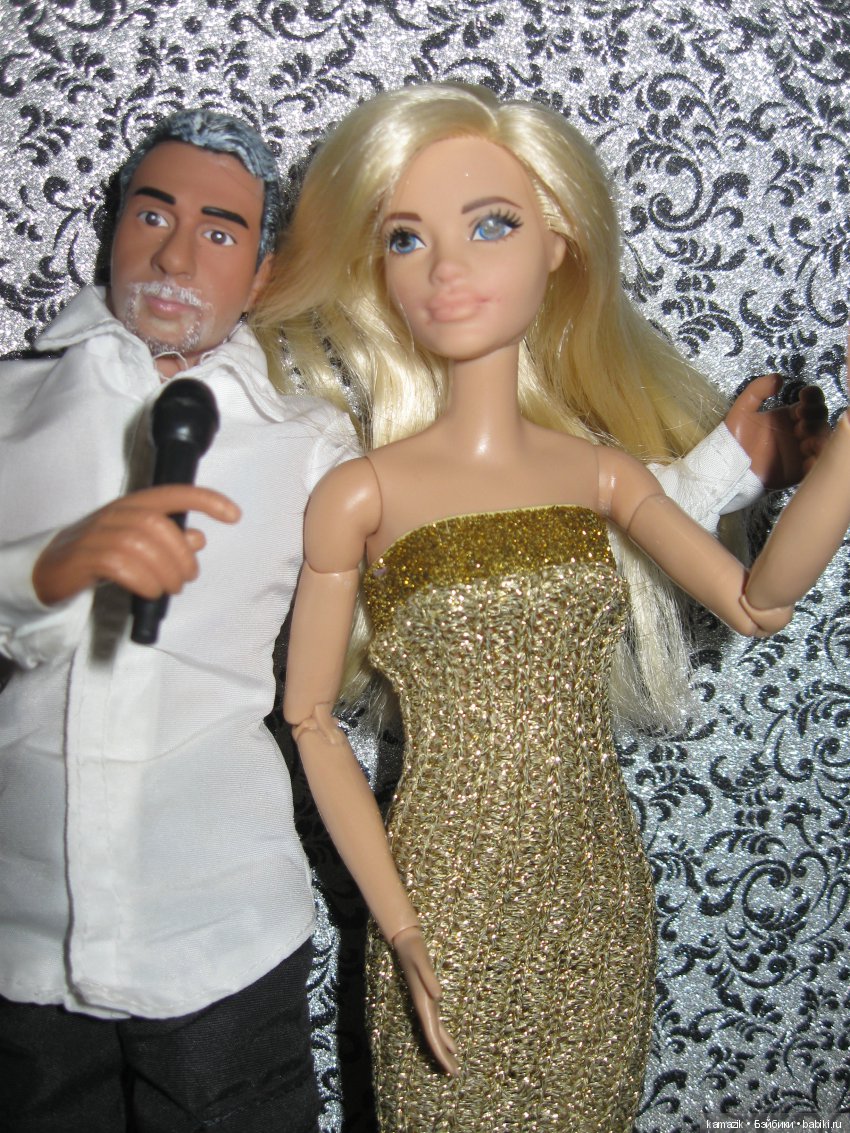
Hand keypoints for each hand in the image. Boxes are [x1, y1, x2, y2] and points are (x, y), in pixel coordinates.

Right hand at [32, 484, 239, 605]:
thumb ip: (168, 539)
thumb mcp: (137, 543)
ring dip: (165, 572)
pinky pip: (120, 566)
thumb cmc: (99, 554)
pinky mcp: (83, 558)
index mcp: (132, 505)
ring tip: (170, 588)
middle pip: (158, 525)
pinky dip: (143, 581)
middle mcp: (115, 514)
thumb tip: (198, 538)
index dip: (205, 499)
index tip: (233, 515)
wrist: (49, 569)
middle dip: (182, 555)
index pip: (172, 493)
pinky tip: (149, 591)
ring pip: (140, 546)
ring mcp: (96, 534)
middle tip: (187, 578)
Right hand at [393, 925, 458, 1075]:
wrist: (405, 941)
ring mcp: (425, 1002)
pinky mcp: (427, 997)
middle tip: (456, 1074)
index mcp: (423, 1001)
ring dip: (444, 1048)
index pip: (432, 1033)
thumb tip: (439, 997)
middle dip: (444, 1057)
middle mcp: (424, 1005)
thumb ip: (429, 977)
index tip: (449, 1068)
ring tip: (453, 1063)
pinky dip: (443, 1035)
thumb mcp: (422, 960)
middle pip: (434, 1037)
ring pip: (435, 1032)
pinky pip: (436, 1022)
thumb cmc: (413, 949)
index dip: (440, 1052)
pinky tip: (450, 1042)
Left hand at [726, 373, 828, 489]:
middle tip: (799, 420)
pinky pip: (817, 463)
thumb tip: (778, 378)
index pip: (811, 402)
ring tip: (803, 438)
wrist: (728, 465)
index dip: (813, 396)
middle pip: (820, 418)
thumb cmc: (734, 438)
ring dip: (818, 435)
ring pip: (823, 439)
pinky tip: (806, 452)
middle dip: (814, 416)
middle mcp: (798, 432)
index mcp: (788, 417)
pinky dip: (818, 457)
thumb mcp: (743, 409)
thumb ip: (758, 389)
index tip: (803, 396)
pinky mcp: (799, 469)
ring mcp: (800, 451)